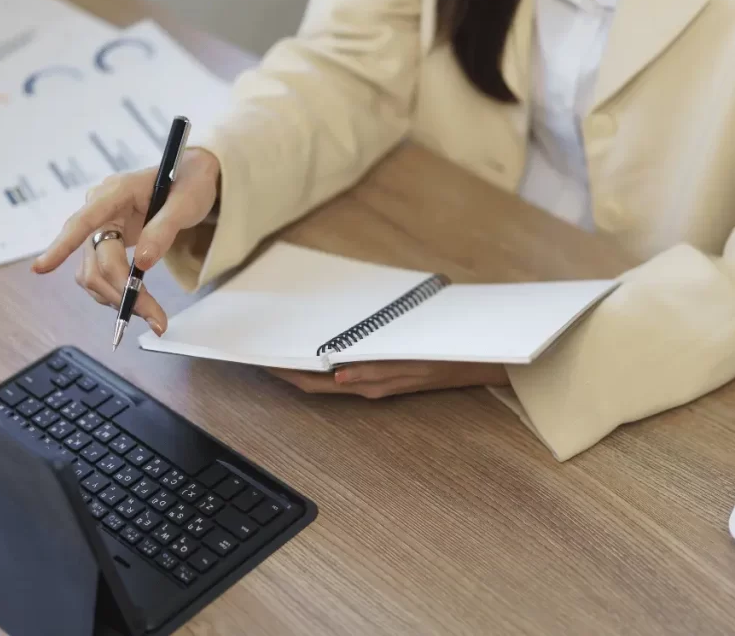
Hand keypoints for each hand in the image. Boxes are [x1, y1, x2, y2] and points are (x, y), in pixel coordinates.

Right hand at [31, 148, 220, 333]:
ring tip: (152, 314)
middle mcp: (100, 209)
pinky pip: (98, 273)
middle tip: (155, 319)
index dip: (62, 245)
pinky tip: (136, 301)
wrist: (191, 179)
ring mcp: (100, 227)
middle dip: (120, 291)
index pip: (83, 220)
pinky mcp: (105, 242)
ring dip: (116, 297)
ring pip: (92, 272)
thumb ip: (163, 230)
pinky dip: (114, 292)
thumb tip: (143, 264)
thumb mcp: (185, 204)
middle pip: (96, 258)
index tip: (40, 269)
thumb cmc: (189, 184)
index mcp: (116, 191)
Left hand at [266, 361, 509, 398]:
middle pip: (314, 382)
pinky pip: (345, 370)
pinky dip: (325, 361)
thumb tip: (338, 376)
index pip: (313, 382)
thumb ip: (373, 370)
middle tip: (260, 352)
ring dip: (303, 365)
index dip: (284, 373)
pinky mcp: (383, 372)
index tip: (259, 361)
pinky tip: (319, 348)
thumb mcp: (409, 363)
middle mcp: (365, 386)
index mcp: (367, 385)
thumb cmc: (442, 358)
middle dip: (286, 370)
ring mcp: (374, 381)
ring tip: (281, 348)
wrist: (474, 361)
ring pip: (327, 378)